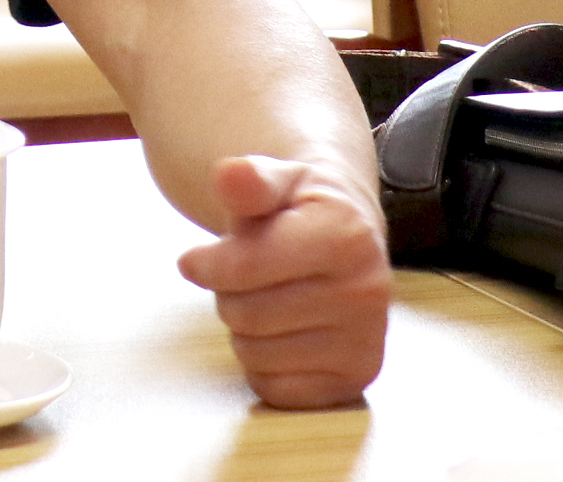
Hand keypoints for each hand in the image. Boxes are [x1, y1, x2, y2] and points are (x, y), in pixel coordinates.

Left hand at [175, 154, 390, 408]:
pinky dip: (264, 365)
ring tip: (270, 298)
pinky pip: (274, 388)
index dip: (205, 264)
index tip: (195, 258)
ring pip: (255, 354)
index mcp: (345, 235)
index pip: (243, 268)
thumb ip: (249, 180)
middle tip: (250, 277)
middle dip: (229, 293)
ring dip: (245, 330)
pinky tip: (284, 333)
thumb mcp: (274, 180)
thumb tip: (230, 174)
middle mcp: (366, 291)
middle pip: (244, 314)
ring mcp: (365, 340)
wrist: (349, 239)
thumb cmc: (298, 209)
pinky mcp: (356, 379)